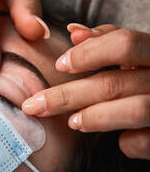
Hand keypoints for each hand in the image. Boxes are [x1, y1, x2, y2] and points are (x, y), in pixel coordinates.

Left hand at [22, 24, 149, 159]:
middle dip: (67, 95)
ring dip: (95, 117)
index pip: (124, 43)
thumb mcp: (134, 50)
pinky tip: (116, 139)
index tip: (59, 65)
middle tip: (34, 105)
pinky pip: (147, 140)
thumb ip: (106, 39)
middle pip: (113, 83)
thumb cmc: (147, 70)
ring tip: (72, 122)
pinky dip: (128, 142)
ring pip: (133, 110)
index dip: (89, 53)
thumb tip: (74, 32)